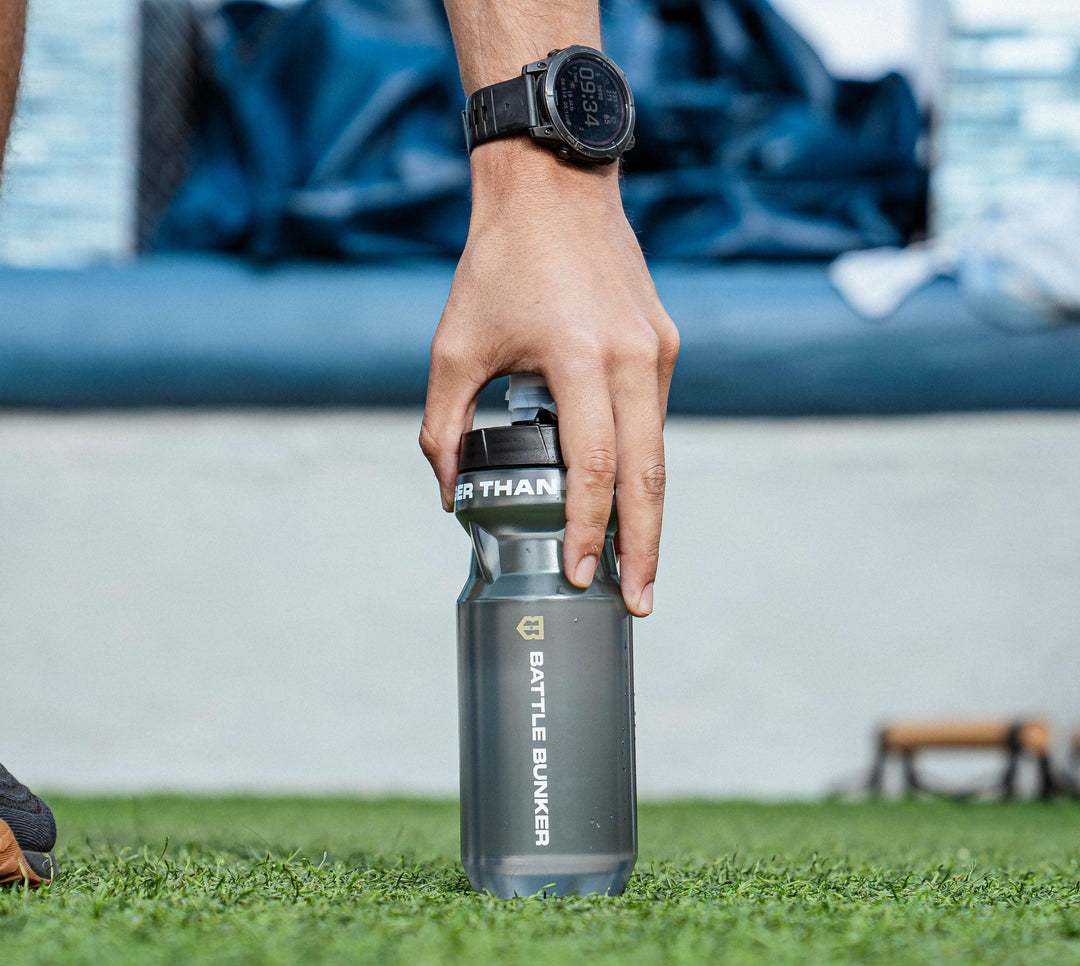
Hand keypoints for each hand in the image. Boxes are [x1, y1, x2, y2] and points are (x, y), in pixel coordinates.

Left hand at [420, 140, 678, 616]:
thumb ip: (444, 426)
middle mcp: (631, 358)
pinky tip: (625, 501)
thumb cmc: (497, 263)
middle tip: (638, 602)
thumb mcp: (453, 347)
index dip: (587, 529)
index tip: (579, 575)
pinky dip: (640, 467)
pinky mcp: (661, 345)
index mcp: (580, 357)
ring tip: (635, 566)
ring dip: (647, 514)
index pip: (594, 466)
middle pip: (649, 477)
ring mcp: (655, 352)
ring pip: (658, 454)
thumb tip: (451, 492)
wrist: (552, 187)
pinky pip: (652, 420)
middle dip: (644, 548)